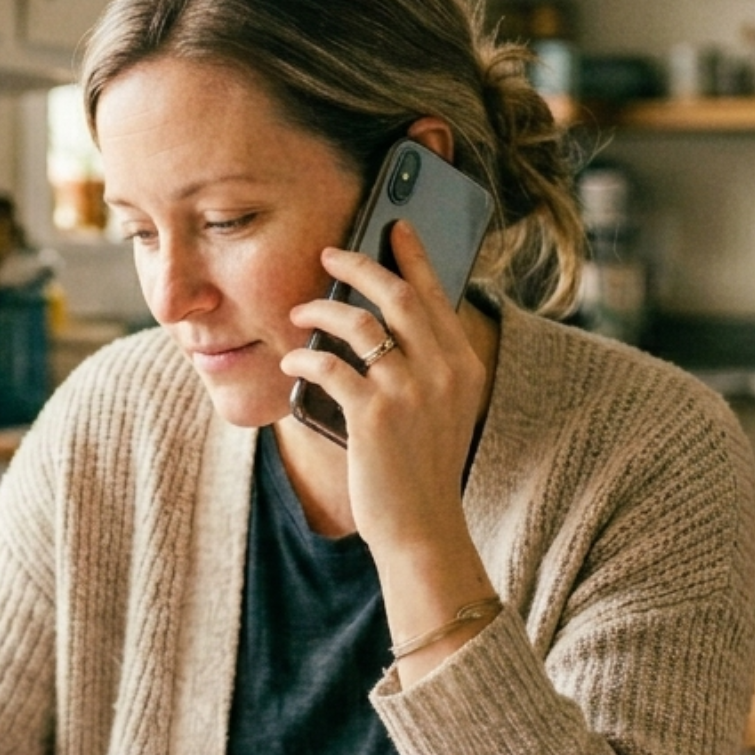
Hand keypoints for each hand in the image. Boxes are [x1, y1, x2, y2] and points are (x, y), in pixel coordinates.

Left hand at [280, 221, 487, 560]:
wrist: (422, 529)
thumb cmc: (421, 470)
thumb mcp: (441, 411)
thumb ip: (427, 368)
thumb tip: (383, 324)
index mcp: (464, 366)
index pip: (437, 295)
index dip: (412, 256)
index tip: (394, 226)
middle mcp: (443, 371)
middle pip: (397, 295)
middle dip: (359, 265)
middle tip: (329, 253)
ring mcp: (410, 392)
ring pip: (359, 323)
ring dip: (322, 309)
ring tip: (299, 312)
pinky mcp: (374, 415)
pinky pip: (329, 366)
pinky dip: (303, 357)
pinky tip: (290, 361)